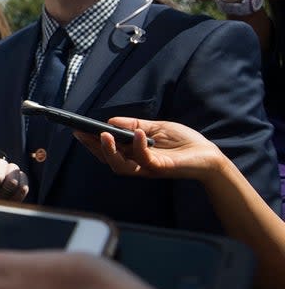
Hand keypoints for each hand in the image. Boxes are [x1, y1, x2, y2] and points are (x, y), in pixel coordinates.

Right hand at [73, 117, 223, 181]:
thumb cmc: (185, 143)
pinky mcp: (160, 168)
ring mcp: (147, 168)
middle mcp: (137, 164)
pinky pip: (144, 159)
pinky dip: (138, 145)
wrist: (209, 157)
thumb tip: (111, 120)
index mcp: (134, 154)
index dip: (92, 142)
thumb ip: (135, 125)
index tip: (79, 130)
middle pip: (108, 160)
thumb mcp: (157, 127)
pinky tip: (138, 133)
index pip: (108, 151)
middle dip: (92, 147)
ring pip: (120, 166)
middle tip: (82, 133)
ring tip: (103, 135)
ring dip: (109, 151)